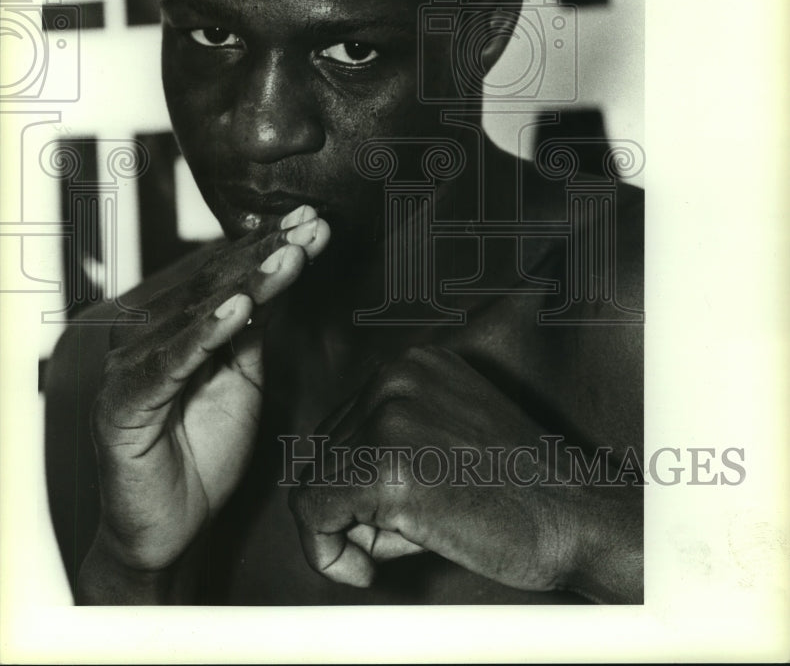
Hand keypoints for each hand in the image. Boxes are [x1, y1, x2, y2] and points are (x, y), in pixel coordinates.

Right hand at [82, 205, 328, 598]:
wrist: (170, 530)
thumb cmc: (204, 453)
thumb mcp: (243, 380)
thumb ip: (255, 331)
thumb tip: (284, 273)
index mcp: (178, 329)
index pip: (228, 279)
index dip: (270, 248)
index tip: (313, 222)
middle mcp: (151, 338)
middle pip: (216, 286)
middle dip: (268, 253)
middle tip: (312, 226)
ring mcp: (134, 369)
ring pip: (199, 316)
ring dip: (249, 282)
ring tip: (291, 255)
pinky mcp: (124, 404)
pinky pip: (171, 364)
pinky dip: (206, 334)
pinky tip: (240, 309)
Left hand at [289, 345, 642, 601]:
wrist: (573, 518)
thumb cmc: (517, 491)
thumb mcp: (445, 440)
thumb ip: (386, 448)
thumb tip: (324, 497)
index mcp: (412, 365)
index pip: (341, 427)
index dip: (351, 485)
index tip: (376, 523)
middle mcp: (395, 377)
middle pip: (323, 453)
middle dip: (348, 506)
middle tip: (393, 543)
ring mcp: (389, 416)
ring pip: (314, 483)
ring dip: (345, 528)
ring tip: (401, 546)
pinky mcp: (384, 466)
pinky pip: (312, 513)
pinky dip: (326, 552)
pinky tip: (367, 572)